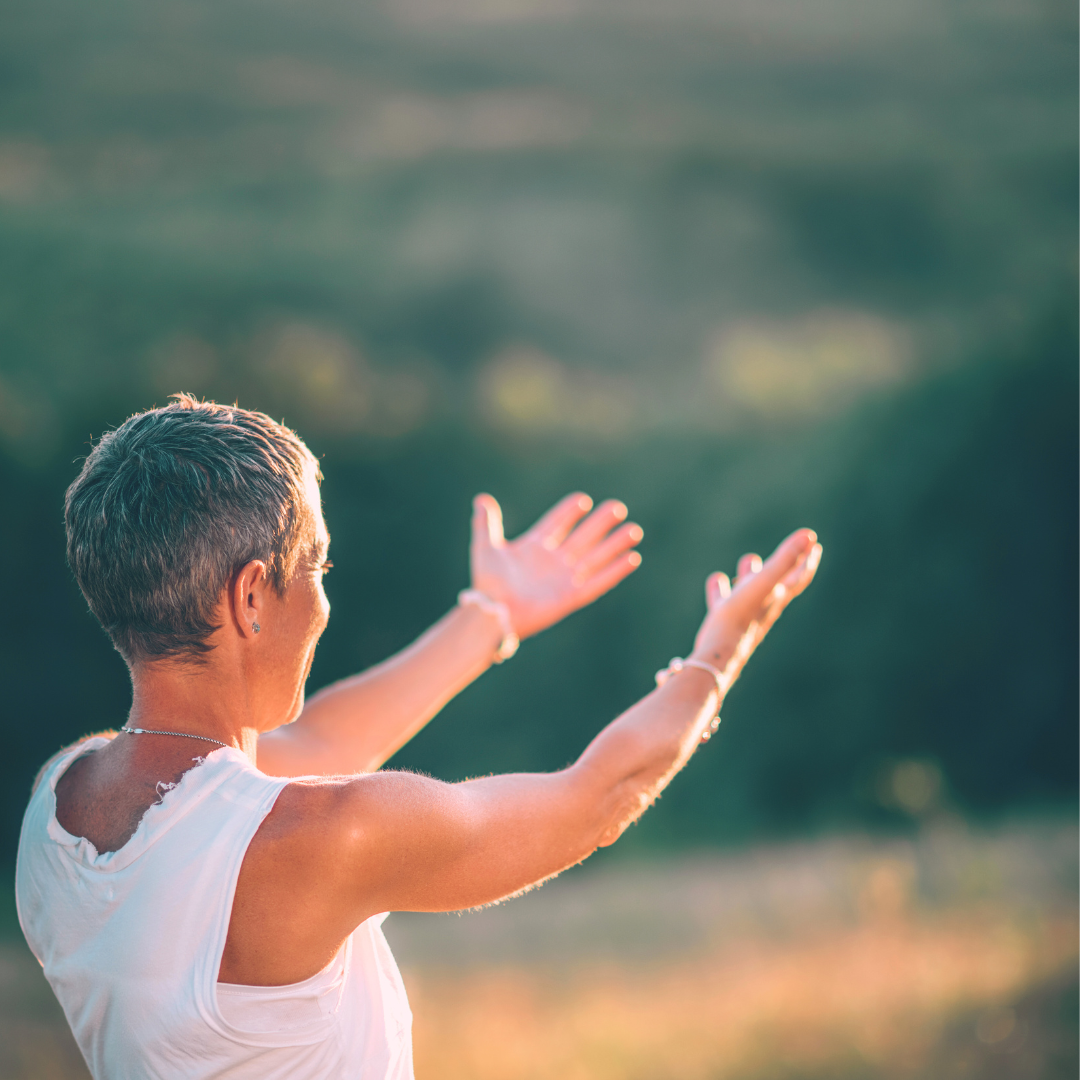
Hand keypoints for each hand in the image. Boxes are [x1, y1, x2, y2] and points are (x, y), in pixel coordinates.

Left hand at [470, 492, 642, 638]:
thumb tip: (481, 500)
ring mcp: (564, 579)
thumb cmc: (487, 582)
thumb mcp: (485, 547)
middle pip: (582, 537)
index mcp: (534, 548)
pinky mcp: (571, 597)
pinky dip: (615, 571)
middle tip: (617, 507)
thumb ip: (486, 523)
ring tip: (634, 529)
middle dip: (600, 523)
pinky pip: (598, 582)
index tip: (583, 500)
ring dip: (615, 544)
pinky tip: (632, 558)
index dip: (569, 512)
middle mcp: (553, 562)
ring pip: (595, 557)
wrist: (493, 611)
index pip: (557, 524)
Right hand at [691, 529, 821, 688]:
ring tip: (748, 562)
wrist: (717, 655)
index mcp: (777, 597)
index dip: (808, 560)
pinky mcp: (724, 621)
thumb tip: (809, 535)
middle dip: (782, 566)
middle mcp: (764, 606)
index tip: (813, 544)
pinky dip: (722, 588)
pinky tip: (716, 581)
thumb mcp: (764, 583)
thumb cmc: (741, 618)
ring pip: (749, 590)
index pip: (799, 576)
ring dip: (750, 575)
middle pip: (777, 582)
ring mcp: (744, 615)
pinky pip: (724, 600)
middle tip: (789, 551)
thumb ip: (785, 559)